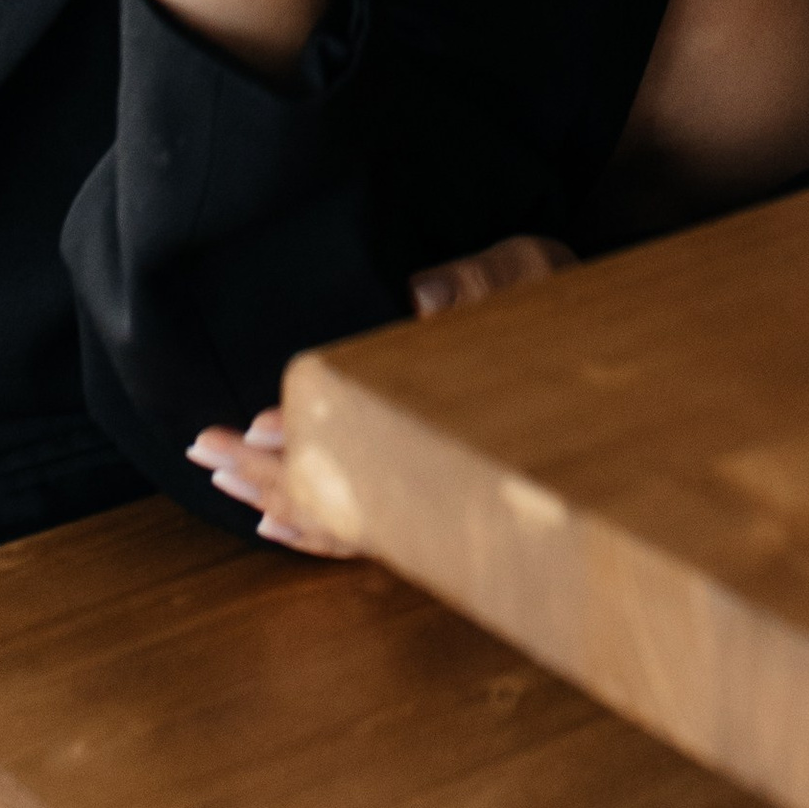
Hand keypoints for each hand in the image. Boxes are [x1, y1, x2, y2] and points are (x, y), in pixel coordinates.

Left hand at [186, 235, 577, 551]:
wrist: (604, 342)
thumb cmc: (562, 306)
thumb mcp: (529, 276)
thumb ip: (478, 286)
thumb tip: (419, 298)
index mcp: (454, 418)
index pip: (374, 442)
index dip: (313, 440)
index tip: (261, 426)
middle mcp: (439, 468)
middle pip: (345, 488)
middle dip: (268, 471)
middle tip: (204, 448)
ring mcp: (431, 489)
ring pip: (348, 517)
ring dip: (279, 498)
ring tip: (218, 476)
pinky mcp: (425, 493)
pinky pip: (366, 531)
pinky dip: (314, 530)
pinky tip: (270, 522)